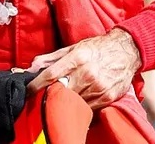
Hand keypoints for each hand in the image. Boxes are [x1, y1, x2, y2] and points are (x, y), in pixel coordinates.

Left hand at [25, 28, 142, 109]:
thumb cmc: (98, 48)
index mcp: (77, 58)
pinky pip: (87, 108)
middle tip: (46, 96)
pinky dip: (80, 106)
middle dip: (50, 95)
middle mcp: (86, 73)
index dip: (36, 85)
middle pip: (60, 92)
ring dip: (66, 102)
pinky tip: (80, 99)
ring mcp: (98, 86)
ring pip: (73, 102)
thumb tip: (32, 66)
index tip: (28, 91)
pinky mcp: (107, 97)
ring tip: (64, 97)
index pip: (50, 75)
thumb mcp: (74, 47)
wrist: (126, 51)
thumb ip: (51, 58)